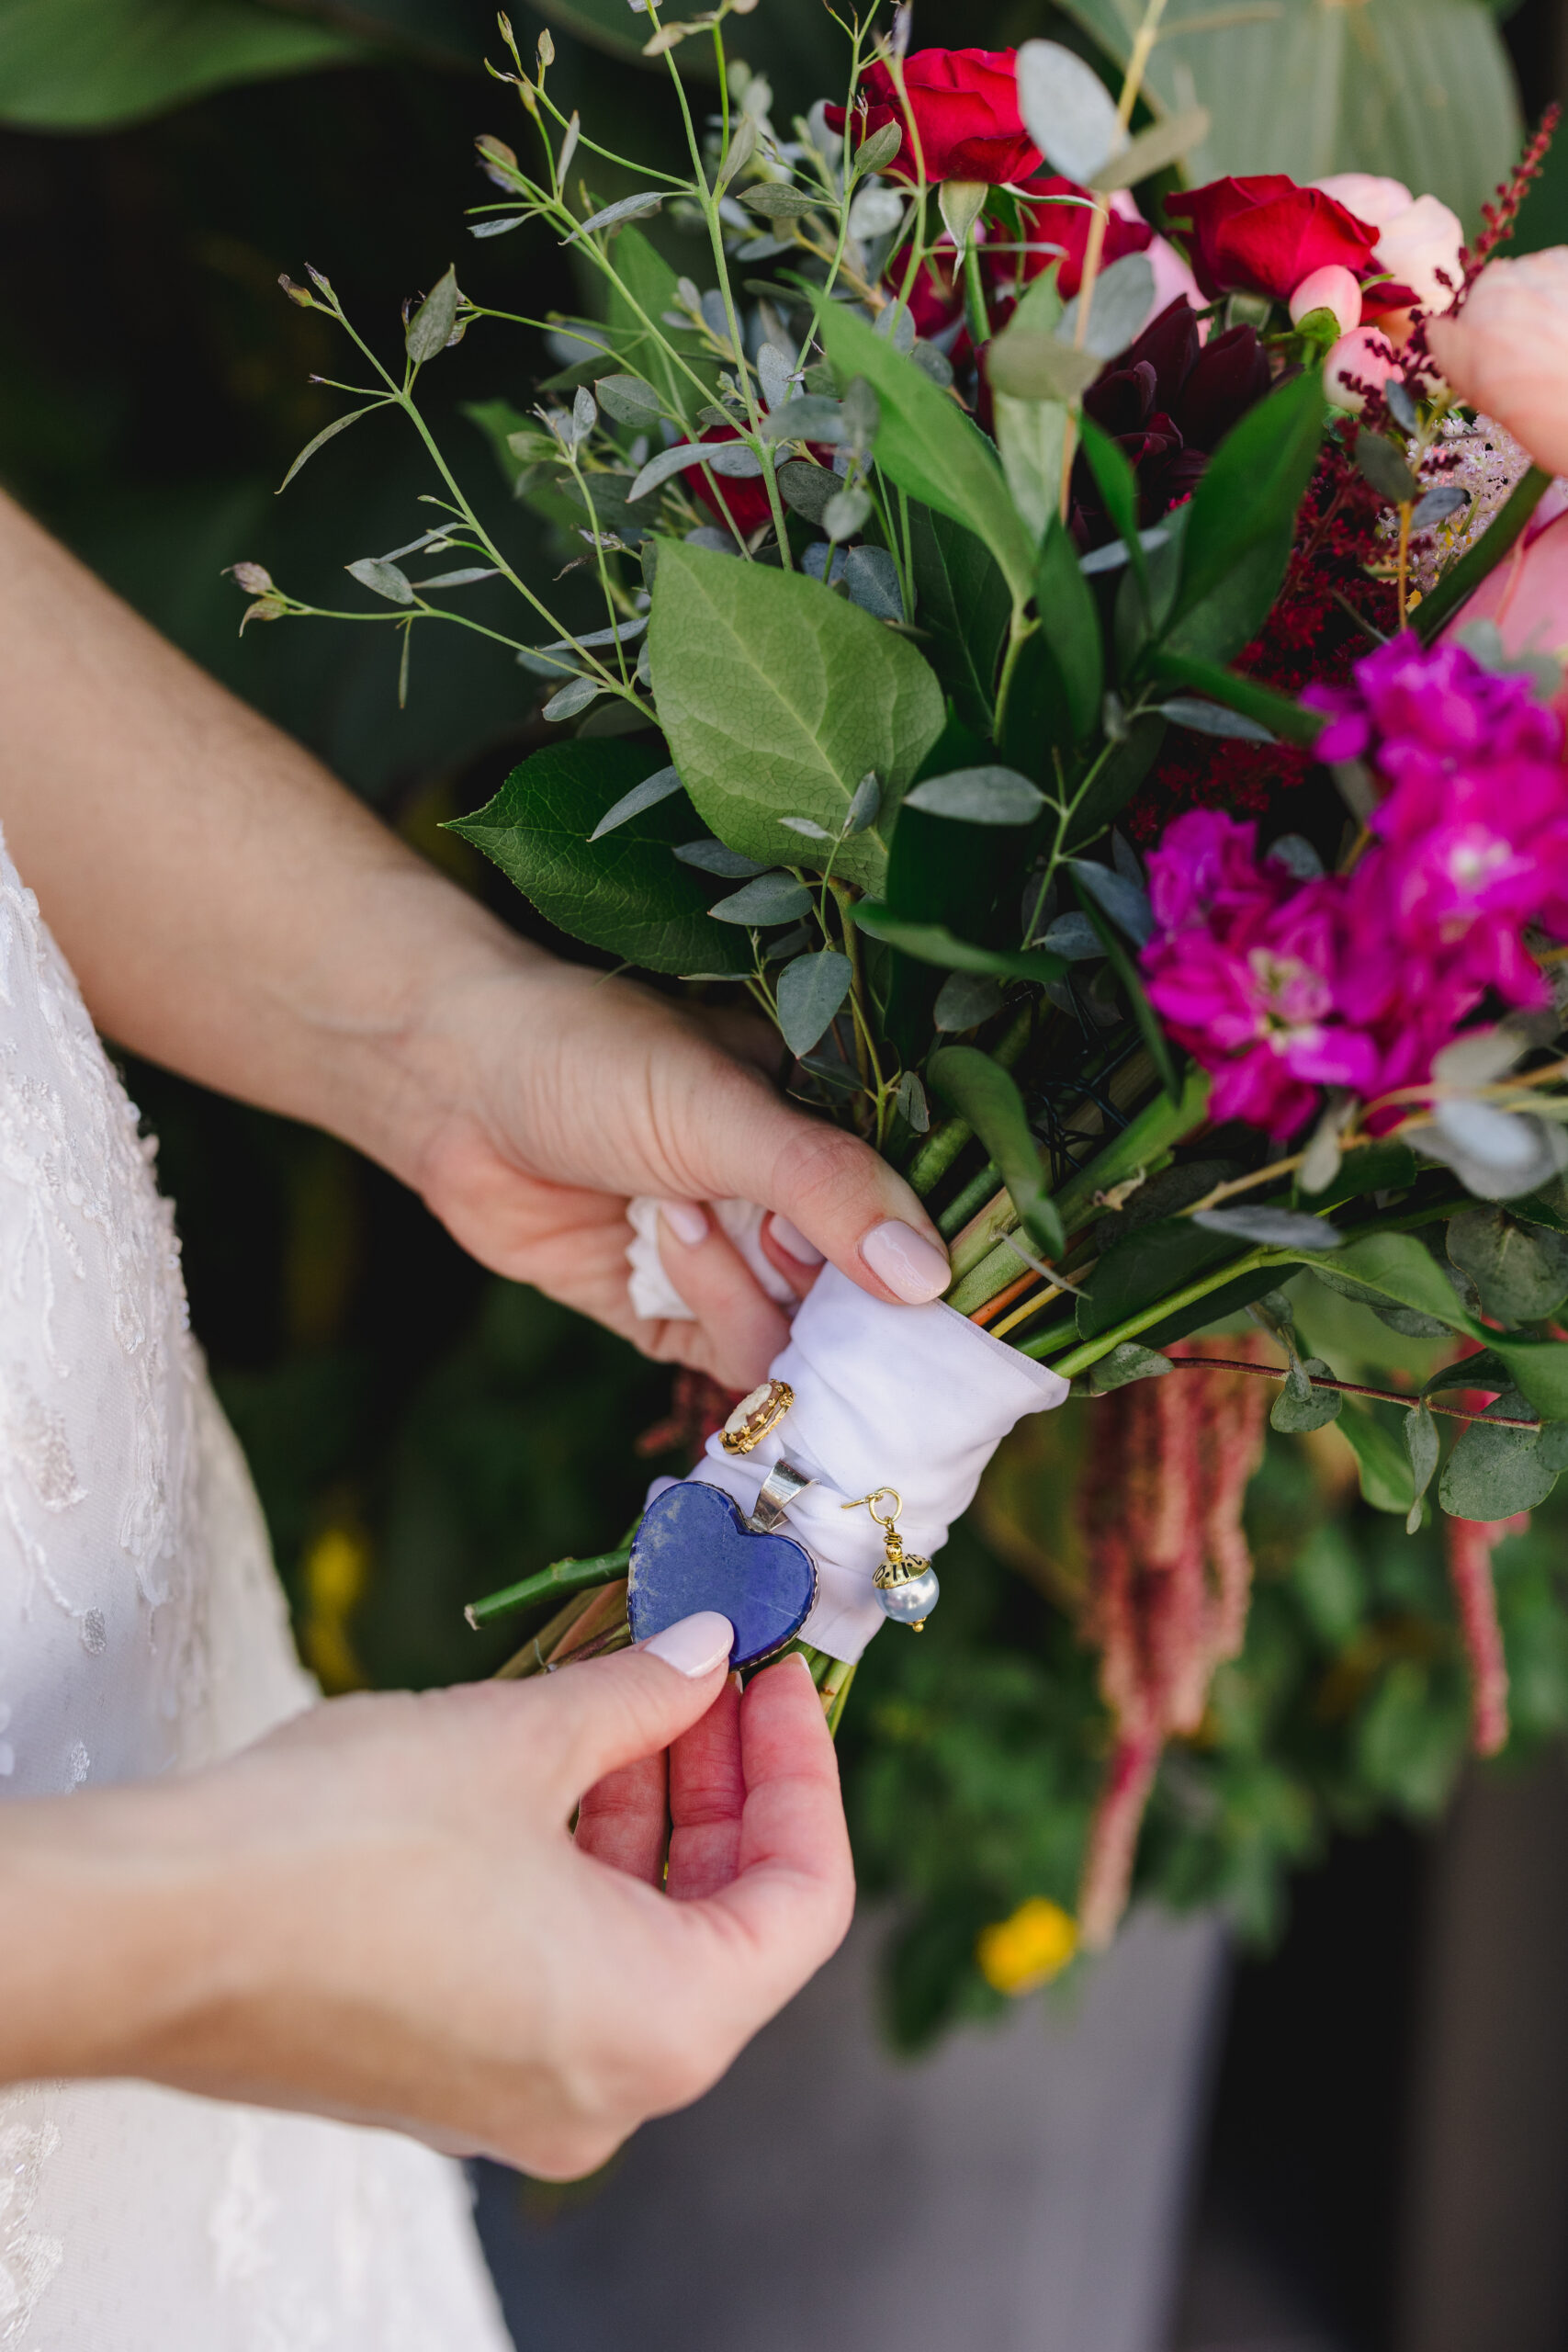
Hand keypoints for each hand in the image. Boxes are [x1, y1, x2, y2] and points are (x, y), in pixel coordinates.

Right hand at [2, 1620, 851, 2176]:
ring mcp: (525, 2095)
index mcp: (664, 2026)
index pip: (804, 1902)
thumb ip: (640, 1696)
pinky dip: (581, 1866)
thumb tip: (701, 1652)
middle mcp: (611, 2092)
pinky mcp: (452, 2072)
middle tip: (713, 1665)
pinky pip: (564, 1966)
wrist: (153, 1932)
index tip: (780, 1673)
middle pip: (725, 1923)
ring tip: (631, 1688)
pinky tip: (558, 1759)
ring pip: (639, 1941)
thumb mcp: (522, 1741)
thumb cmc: (346, 1846)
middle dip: (723, 1781)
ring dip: (647, 1811)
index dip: (805, 1769)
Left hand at [396, 954, 952, 1389]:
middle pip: (879, 1297)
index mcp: (837, 1127)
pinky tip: (657, 1251)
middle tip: (784, 1244)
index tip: (939, 1282)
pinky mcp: (675, 1318)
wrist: (447, 1082)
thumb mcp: (724, 1111)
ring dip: (749, 1293)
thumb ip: (829, 1187)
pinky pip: (737, 1360)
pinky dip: (713, 1320)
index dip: (937, 1254)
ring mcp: (741, 1263)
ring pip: (808, 1337)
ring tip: (679, 1218)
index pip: (928, 1210)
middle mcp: (801, 1203)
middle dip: (842, 1294)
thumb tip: (930, 1276)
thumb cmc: (589, 1057)